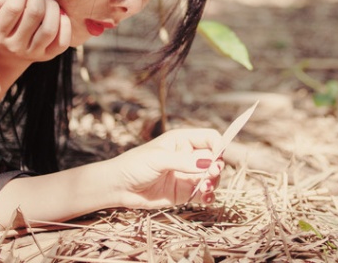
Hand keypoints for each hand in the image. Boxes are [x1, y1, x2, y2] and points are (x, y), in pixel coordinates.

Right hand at [0, 0, 71, 69]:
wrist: (8, 52)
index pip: (13, 7)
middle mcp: (14, 45)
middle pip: (34, 14)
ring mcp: (32, 52)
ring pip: (49, 28)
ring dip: (52, 7)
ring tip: (47, 1)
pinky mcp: (49, 55)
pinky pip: (62, 41)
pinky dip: (65, 24)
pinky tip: (59, 14)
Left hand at [106, 128, 225, 207]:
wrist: (118, 187)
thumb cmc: (134, 165)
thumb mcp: (158, 159)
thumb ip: (182, 161)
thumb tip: (208, 163)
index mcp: (183, 141)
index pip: (210, 138)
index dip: (218, 145)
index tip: (217, 158)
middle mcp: (189, 156)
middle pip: (215, 159)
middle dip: (217, 167)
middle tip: (211, 174)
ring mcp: (188, 175)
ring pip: (212, 177)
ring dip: (214, 183)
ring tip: (205, 189)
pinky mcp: (185, 192)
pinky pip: (204, 194)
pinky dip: (209, 197)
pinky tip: (205, 199)